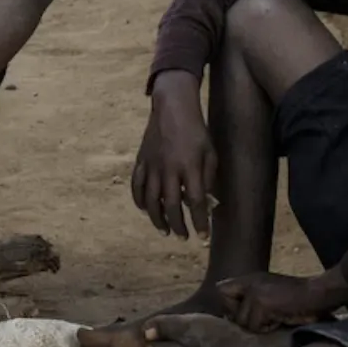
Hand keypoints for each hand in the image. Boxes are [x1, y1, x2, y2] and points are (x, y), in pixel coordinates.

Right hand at [132, 72, 214, 238]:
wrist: (172, 108)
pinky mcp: (141, 160)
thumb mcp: (211, 153)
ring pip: (150, 199)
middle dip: (178, 225)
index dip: (199, 221)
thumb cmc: (197, 131)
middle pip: (170, 205)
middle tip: (183, 237)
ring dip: (157, 219)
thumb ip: (209, 179)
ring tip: (165, 230)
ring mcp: (152, 165)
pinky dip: (139, 200)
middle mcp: (169, 168)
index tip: (203, 237)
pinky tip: (145, 210)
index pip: (195, 201)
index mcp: (190, 166)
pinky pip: (137, 185)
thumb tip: (208, 203)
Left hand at [217, 272, 347, 331]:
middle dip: (243, 319)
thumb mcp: (271, 291)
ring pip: (242, 322)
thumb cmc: (300, 299)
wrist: (320, 293)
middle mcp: (248, 282)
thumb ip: (252, 299)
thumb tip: (230, 318)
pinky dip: (269, 328)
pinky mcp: (261, 303)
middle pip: (227, 308)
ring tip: (277, 318)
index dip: (230, 305)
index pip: (221, 290)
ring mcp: (253, 292)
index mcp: (249, 279)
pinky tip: (282, 319)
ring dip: (259, 326)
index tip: (244, 313)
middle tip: (264, 318)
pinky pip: (255, 327)